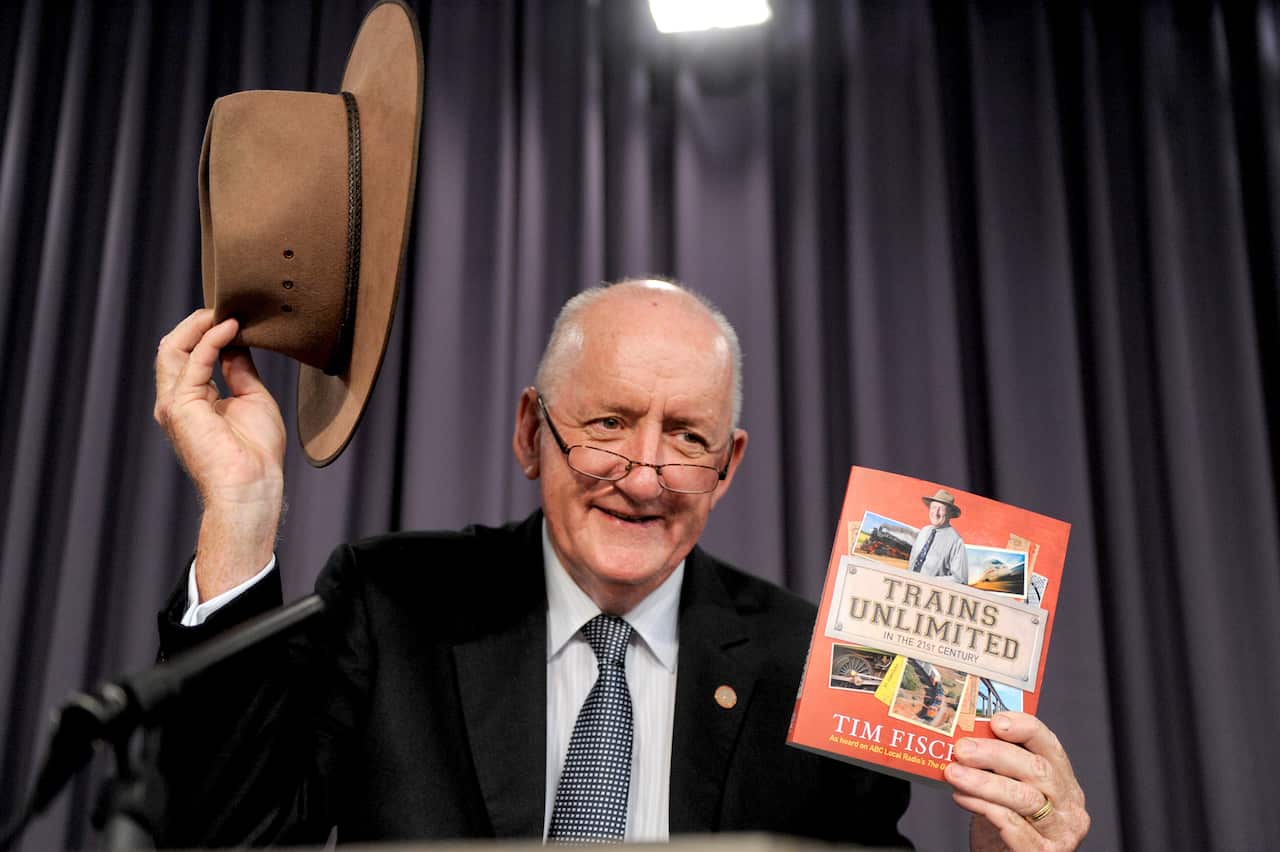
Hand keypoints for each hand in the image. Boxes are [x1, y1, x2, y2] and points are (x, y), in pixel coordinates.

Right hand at [154, 309, 285, 598]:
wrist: (251, 487)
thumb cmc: (256, 454)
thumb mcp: (252, 399)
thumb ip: (240, 370)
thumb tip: (237, 343)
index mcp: (193, 401)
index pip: (189, 355)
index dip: (208, 332)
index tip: (233, 314)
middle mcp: (177, 401)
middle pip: (174, 348)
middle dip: (198, 322)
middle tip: (226, 304)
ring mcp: (174, 403)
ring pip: (174, 349)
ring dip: (200, 325)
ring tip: (225, 309)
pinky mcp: (180, 405)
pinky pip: (194, 361)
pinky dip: (211, 339)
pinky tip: (230, 326)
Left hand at [945, 711, 1088, 851]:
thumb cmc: (1006, 824)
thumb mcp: (1007, 788)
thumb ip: (999, 767)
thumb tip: (967, 737)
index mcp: (1063, 782)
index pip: (1050, 746)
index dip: (1025, 729)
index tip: (995, 721)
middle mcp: (1070, 806)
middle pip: (1037, 770)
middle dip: (995, 754)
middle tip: (962, 749)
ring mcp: (1060, 832)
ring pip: (1025, 798)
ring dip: (984, 782)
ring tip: (954, 773)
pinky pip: (1014, 826)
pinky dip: (984, 808)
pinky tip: (963, 798)